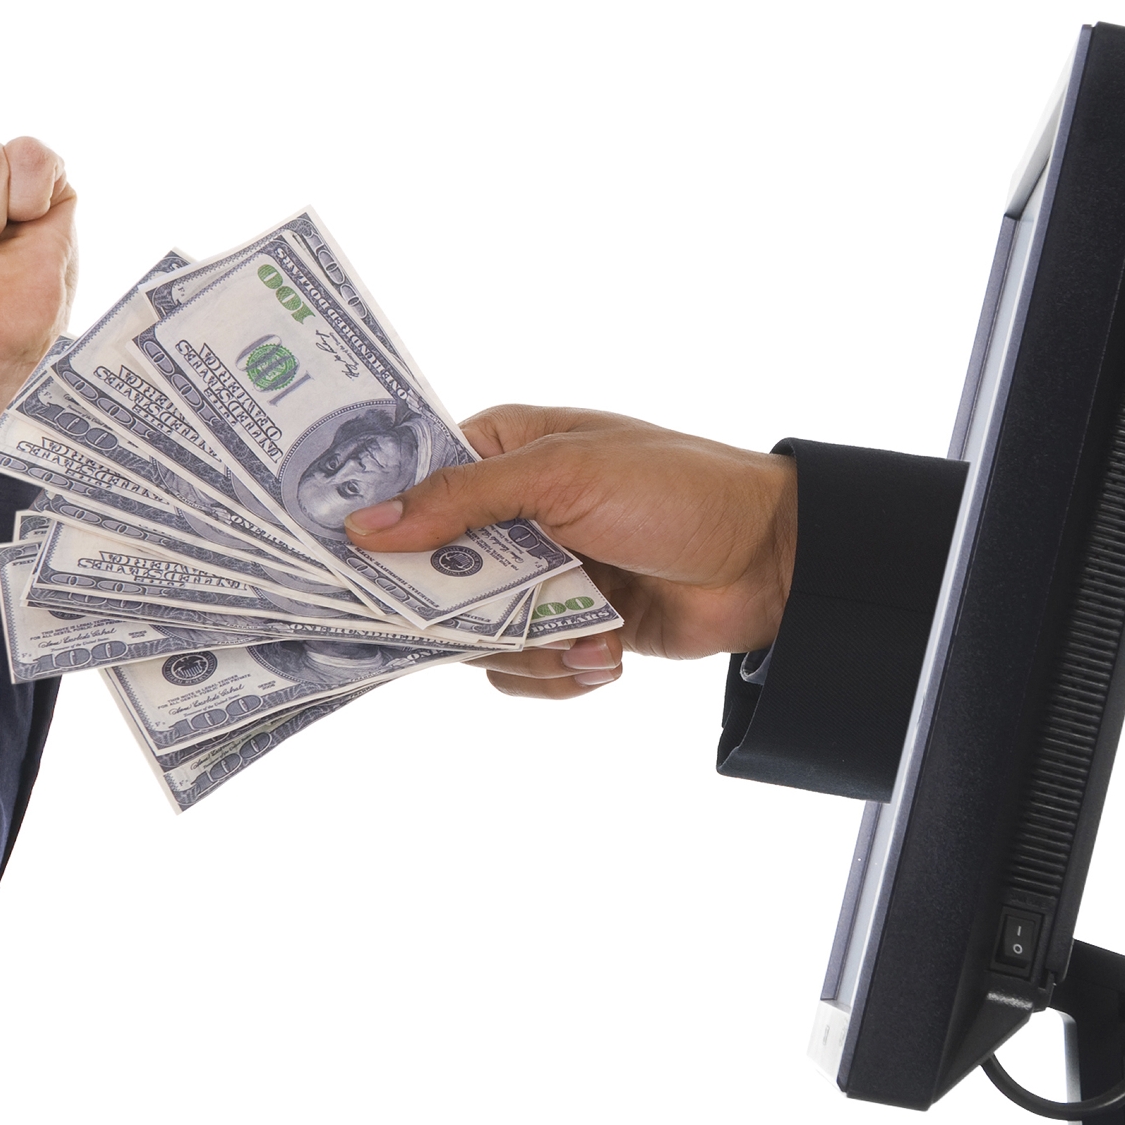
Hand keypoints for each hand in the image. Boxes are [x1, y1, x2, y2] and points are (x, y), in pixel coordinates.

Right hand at [341, 407, 796, 699]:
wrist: (772, 562)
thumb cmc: (675, 489)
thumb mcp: (563, 475)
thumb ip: (461, 500)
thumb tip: (365, 524)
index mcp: (501, 452)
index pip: (408, 485)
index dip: (378, 523)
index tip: (352, 562)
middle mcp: (509, 515)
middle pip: (428, 575)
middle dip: (464, 608)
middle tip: (495, 614)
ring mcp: (538, 575)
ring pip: (473, 635)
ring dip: (529, 645)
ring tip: (589, 632)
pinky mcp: (568, 628)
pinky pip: (521, 670)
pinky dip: (561, 672)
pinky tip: (607, 655)